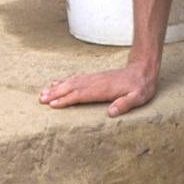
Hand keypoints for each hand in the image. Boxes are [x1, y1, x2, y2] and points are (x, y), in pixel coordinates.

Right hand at [38, 61, 157, 116]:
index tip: (53, 104)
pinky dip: (64, 81)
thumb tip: (111, 113)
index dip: (67, 99)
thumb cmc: (141, 87)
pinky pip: (75, 78)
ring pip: (71, 82)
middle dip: (56, 93)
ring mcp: (94, 78)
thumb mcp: (138, 97)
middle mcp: (95, 82)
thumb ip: (125, 104)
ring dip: (57, 88)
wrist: (142, 70)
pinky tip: (56, 84)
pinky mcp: (94, 78)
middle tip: (41, 99)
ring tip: (43, 93)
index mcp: (104, 89)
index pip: (81, 94)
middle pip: (72, 87)